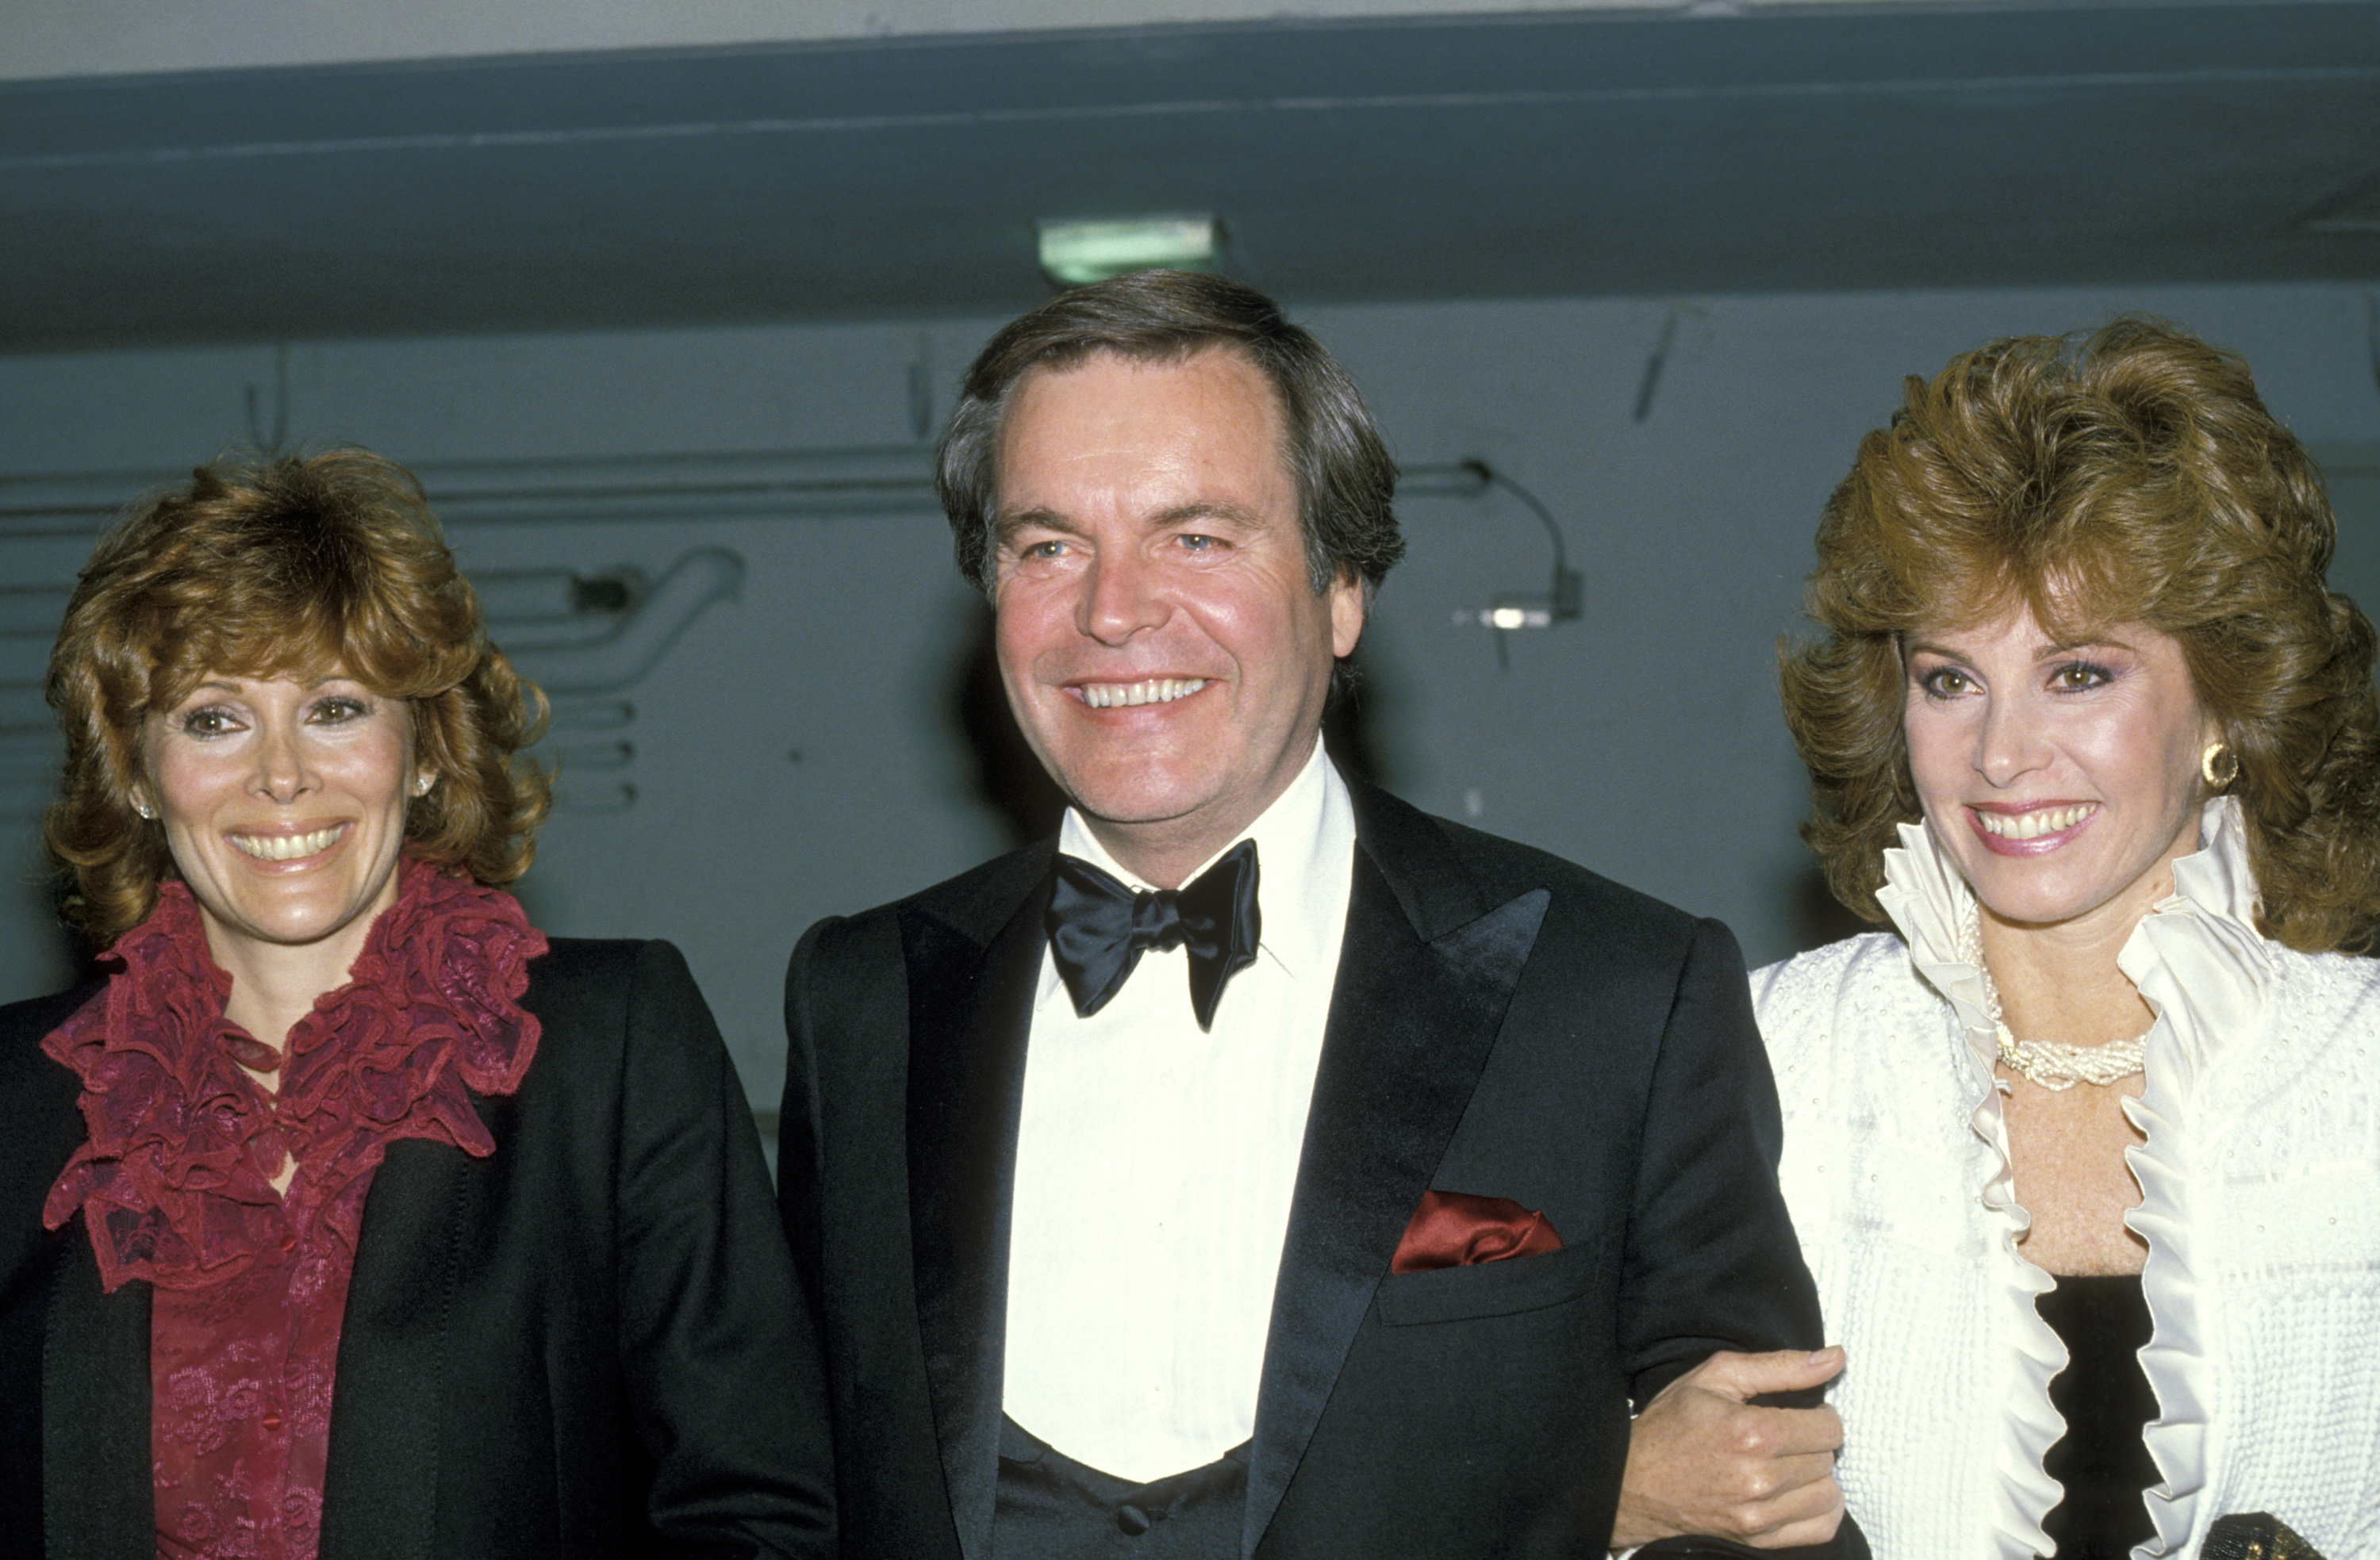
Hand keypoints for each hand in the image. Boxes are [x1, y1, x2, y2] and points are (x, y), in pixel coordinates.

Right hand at [1609, 1347, 1846, 1550]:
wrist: (1632, 1480)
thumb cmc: (1672, 1423)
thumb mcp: (1717, 1376)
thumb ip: (1781, 1366)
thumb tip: (1836, 1358)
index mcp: (1751, 1432)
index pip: (1829, 1427)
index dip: (1820, 1415)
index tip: (1799, 1413)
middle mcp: (1759, 1478)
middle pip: (1828, 1459)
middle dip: (1814, 1443)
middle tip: (1788, 1436)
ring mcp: (1759, 1514)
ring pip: (1829, 1493)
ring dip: (1817, 1475)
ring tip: (1791, 1463)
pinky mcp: (1758, 1539)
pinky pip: (1821, 1528)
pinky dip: (1821, 1509)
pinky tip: (1799, 1491)